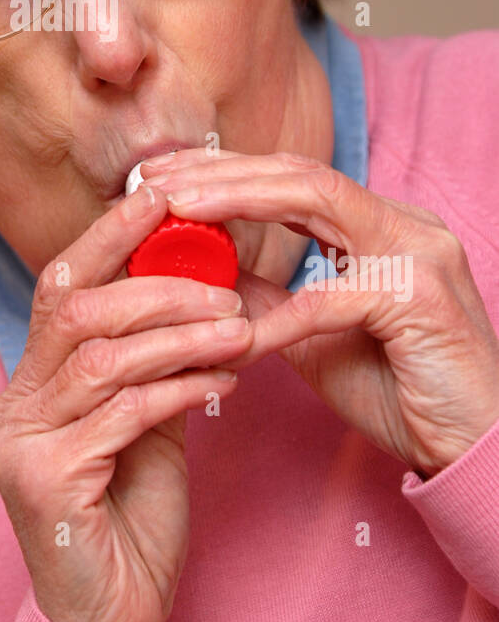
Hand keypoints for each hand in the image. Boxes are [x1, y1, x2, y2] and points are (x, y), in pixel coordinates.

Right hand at [0, 182, 252, 621]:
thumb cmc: (129, 521)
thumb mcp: (144, 424)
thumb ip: (153, 362)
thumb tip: (197, 287)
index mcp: (29, 383)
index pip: (60, 286)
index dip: (110, 234)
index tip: (164, 193)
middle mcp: (13, 405)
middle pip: (76, 309)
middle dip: (157, 285)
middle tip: (225, 285)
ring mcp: (20, 444)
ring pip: (102, 356)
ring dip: (179, 335)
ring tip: (240, 330)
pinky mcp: (45, 483)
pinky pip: (122, 415)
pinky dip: (180, 389)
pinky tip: (222, 385)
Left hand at [141, 148, 498, 478]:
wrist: (477, 450)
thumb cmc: (400, 392)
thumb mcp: (313, 337)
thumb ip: (266, 297)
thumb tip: (199, 271)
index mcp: (381, 225)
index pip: (293, 176)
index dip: (225, 170)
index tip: (162, 175)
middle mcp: (404, 223)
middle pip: (299, 172)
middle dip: (222, 170)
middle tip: (154, 178)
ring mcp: (420, 252)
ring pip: (317, 199)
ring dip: (240, 200)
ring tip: (178, 210)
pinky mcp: (423, 297)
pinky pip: (332, 298)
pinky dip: (278, 316)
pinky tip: (232, 334)